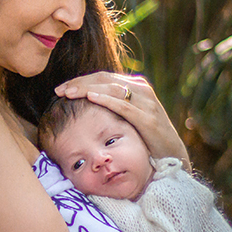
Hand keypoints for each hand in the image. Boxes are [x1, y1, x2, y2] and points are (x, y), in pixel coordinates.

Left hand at [55, 72, 190, 169]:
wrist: (172, 154)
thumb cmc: (146, 136)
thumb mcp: (130, 115)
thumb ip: (115, 104)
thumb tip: (89, 100)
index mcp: (136, 86)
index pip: (102, 77)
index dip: (80, 80)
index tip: (62, 88)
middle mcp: (142, 89)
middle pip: (103, 79)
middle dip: (79, 83)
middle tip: (59, 90)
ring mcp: (146, 102)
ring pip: (111, 88)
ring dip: (87, 89)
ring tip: (68, 93)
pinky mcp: (148, 118)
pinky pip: (123, 105)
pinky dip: (105, 100)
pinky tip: (90, 98)